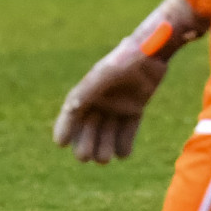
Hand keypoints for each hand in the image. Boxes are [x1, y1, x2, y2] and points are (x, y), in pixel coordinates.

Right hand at [53, 42, 167, 162]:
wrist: (151, 51)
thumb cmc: (124, 59)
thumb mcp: (104, 75)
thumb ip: (88, 91)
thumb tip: (69, 109)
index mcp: (88, 90)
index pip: (72, 112)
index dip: (64, 127)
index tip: (60, 144)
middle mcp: (100, 99)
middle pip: (89, 126)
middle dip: (85, 142)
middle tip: (85, 157)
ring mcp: (118, 105)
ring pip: (107, 131)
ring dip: (104, 146)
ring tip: (105, 159)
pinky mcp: (135, 108)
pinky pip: (127, 129)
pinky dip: (125, 142)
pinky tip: (123, 154)